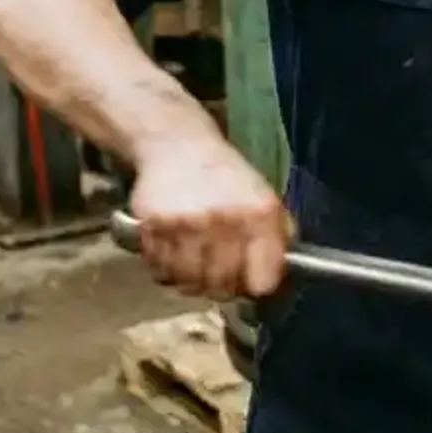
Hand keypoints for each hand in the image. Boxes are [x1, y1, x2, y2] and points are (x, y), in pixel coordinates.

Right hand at [127, 134, 289, 299]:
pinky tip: (175, 251)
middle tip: (220, 275)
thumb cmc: (226, 178)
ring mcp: (186, 225)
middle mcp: (223, 221)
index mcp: (259, 215)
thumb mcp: (264, 198)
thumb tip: (278, 277)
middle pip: (223, 286)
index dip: (257, 286)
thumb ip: (277, 237)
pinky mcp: (153, 228)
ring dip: (193, 280)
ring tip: (196, 263)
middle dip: (223, 287)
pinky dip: (167, 269)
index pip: (262, 280)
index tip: (252, 281)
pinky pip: (161, 270)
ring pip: (190, 283)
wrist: (177, 146)